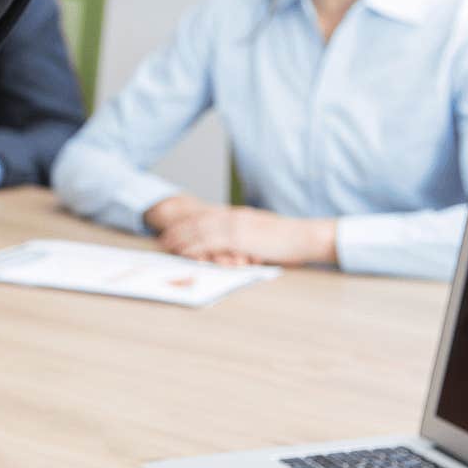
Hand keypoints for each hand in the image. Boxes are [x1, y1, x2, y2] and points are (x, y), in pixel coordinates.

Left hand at [157, 205, 337, 267]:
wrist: (304, 236)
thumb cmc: (287, 238)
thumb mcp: (261, 233)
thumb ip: (246, 236)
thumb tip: (236, 247)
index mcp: (238, 214)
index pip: (206, 216)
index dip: (188, 223)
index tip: (175, 229)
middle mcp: (233, 216)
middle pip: (198, 221)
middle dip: (178, 230)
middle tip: (163, 237)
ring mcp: (235, 225)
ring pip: (199, 230)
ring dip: (181, 238)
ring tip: (166, 245)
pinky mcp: (238, 238)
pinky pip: (209, 242)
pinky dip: (194, 247)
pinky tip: (183, 252)